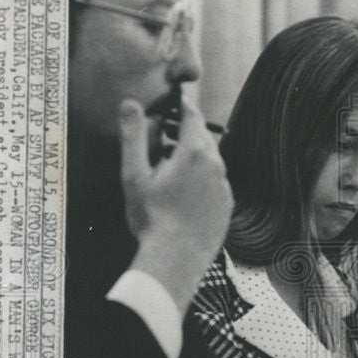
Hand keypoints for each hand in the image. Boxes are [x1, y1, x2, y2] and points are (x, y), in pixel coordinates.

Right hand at [119, 98, 233, 313]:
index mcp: (195, 153)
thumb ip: (133, 136)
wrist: (177, 258)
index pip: (192, 116)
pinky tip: (184, 189)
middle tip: (166, 128)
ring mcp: (224, 187)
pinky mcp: (227, 206)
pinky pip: (215, 182)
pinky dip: (202, 178)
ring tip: (170, 160)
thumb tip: (130, 104)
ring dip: (193, 155)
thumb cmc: (152, 218)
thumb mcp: (134, 175)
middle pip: (203, 137)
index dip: (182, 104)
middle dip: (185, 129)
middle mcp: (216, 166)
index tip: (176, 98)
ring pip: (211, 160)